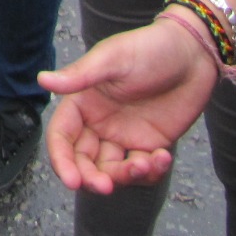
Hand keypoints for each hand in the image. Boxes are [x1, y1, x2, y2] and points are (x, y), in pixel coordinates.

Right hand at [40, 14, 218, 194]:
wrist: (193, 54)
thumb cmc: (149, 48)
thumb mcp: (113, 60)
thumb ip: (79, 76)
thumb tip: (42, 79)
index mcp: (83, 102)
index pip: (62, 136)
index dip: (62, 160)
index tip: (71, 181)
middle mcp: (99, 123)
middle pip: (84, 161)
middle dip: (91, 178)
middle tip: (106, 187)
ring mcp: (124, 136)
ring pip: (112, 170)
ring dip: (124, 176)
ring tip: (145, 163)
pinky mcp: (149, 144)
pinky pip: (142, 169)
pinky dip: (151, 172)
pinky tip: (163, 157)